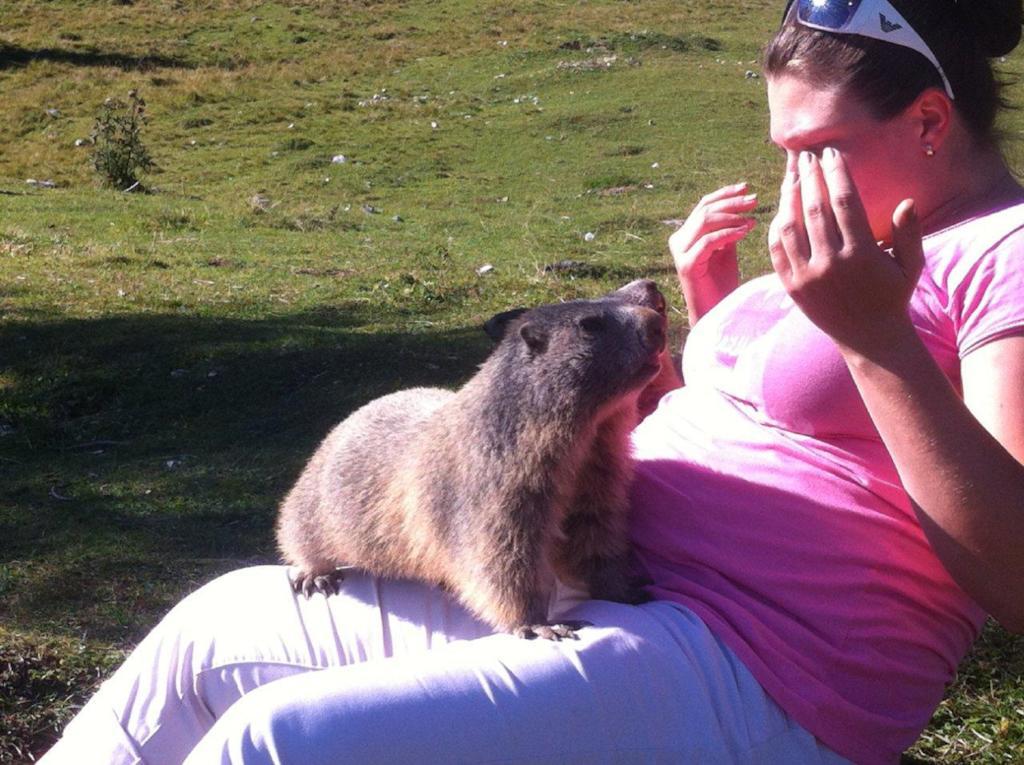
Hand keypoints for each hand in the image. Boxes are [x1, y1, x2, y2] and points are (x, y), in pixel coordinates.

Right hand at [670, 182, 758, 323]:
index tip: (746, 188)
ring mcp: (680, 253)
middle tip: (755, 200)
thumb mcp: (726, 248)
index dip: (725, 194)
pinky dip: (728, 233)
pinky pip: (708, 241)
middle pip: (705, 210)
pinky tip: (745, 230)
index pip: (704, 205)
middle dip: (732, 202)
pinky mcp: (686, 265)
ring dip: (732, 216)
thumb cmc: (722, 282)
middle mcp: (679, 240)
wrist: (715, 311)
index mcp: (686, 234)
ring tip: (753, 217)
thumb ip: (728, 228)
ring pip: (705, 222)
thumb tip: (742, 204)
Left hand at [768, 149, 924, 355]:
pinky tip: (781, 210)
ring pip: (790, 226)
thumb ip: (909, 233)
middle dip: (810, 176)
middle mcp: (831, 264)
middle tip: (806, 155)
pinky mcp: (792, 287)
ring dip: (789, 197)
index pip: (844, 202)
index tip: (831, 153)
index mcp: (862, 254)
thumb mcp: (911, 266)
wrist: (869, 339)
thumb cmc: (892, 296)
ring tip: (791, 176)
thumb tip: (906, 201)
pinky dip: (776, 227)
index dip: (836, 173)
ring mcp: (807, 276)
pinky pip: (777, 250)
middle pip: (814, 208)